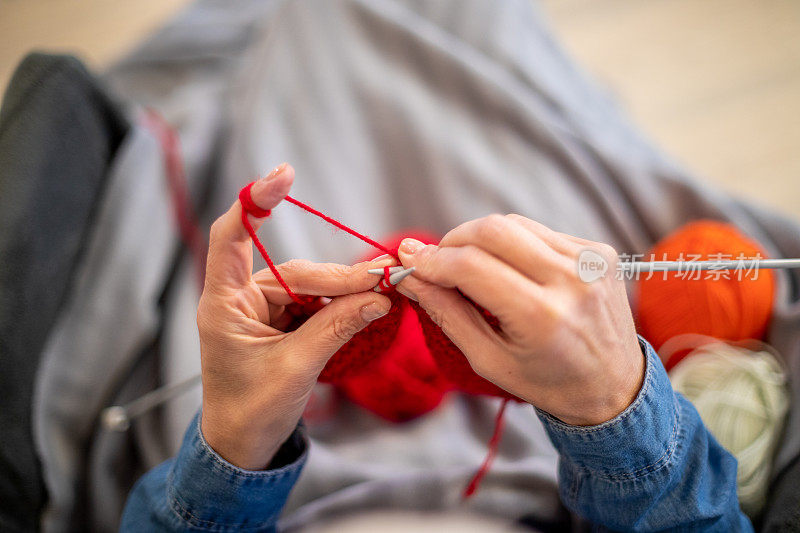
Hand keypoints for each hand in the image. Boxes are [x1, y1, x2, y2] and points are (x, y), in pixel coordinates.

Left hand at [197, 164, 393, 468]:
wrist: (243, 445)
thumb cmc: (253, 411)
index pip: (230, 237)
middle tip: (385, 279)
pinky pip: (314, 301)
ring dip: (345, 289)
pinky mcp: (279, 319)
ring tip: (384, 292)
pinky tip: (367, 305)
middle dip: (340, 276)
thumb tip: (380, 298)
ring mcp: (261, 308)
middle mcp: (240, 298)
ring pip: (309, 285)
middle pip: (294, 269)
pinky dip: (340, 304)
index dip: (253, 202)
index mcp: (224, 304)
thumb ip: (337, 328)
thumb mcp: (297, 369)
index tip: (283, 175)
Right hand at [396, 215, 643, 425]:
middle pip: (492, 230)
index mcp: (542, 316)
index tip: (409, 260)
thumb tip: (411, 277)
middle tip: (436, 261)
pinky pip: (539, 230)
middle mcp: (570, 280)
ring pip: (514, 224)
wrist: (614, 386)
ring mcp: (589, 261)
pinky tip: (511, 269)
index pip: (471, 266)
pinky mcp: (599, 250)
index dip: (433, 260)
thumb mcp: (488, 360)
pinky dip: (513, 244)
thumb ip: (447, 314)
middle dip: (452, 240)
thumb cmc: (547, 381)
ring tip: (472, 267)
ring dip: (481, 239)